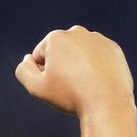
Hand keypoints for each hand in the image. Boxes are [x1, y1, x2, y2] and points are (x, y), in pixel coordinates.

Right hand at [14, 26, 134, 116]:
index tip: (56, 85)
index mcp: (56, 38)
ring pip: (79, 55)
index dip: (43, 74)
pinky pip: (97, 58)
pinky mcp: (113, 48)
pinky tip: (97, 83)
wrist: (107, 104)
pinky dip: (96, 68)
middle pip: (60, 53)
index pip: (40, 56)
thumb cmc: (71, 96)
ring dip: (78, 67)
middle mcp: (77, 32)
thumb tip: (27, 59)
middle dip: (61, 67)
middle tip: (70, 87)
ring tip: (84, 85)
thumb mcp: (36, 88)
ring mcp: (97, 39)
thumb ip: (23, 71)